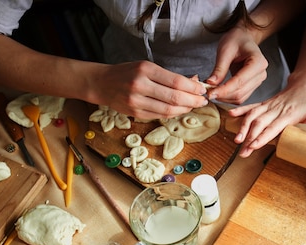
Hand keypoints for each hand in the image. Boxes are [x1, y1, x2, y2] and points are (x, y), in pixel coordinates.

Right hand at [93, 61, 208, 119]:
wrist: (102, 83)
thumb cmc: (128, 73)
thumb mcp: (148, 67)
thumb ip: (170, 76)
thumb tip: (194, 81)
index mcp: (145, 69)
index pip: (176, 81)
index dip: (193, 88)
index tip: (202, 90)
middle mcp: (140, 85)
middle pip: (174, 98)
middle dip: (193, 101)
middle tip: (203, 101)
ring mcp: (136, 101)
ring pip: (168, 110)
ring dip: (184, 109)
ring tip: (193, 106)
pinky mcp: (135, 113)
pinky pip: (160, 116)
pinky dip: (173, 114)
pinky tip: (179, 110)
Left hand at [205, 26, 268, 103]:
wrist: (244, 38)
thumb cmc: (236, 40)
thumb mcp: (225, 50)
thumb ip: (219, 68)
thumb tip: (211, 84)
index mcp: (258, 62)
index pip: (239, 81)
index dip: (224, 90)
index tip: (210, 93)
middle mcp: (261, 74)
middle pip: (240, 92)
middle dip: (223, 95)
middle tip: (207, 93)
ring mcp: (258, 81)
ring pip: (240, 98)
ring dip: (225, 98)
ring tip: (212, 92)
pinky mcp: (252, 86)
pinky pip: (240, 97)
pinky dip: (228, 98)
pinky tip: (219, 92)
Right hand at [228, 75, 305, 156]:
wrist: (304, 82)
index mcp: (289, 113)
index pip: (273, 127)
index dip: (262, 137)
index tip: (253, 146)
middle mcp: (276, 109)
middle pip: (260, 124)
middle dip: (249, 138)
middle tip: (242, 152)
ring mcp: (269, 105)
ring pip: (253, 116)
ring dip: (243, 128)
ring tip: (236, 141)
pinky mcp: (265, 103)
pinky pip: (251, 106)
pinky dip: (241, 111)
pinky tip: (231, 116)